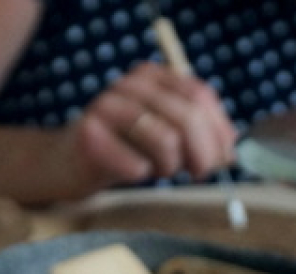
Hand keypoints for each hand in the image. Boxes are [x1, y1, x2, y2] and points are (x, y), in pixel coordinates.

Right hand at [59, 62, 235, 194]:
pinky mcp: (89, 138)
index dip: (219, 129)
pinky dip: (142, 175)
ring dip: (170, 165)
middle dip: (203, 152)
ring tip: (159, 171)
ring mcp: (105, 108)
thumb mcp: (161, 133)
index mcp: (150, 76)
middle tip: (201, 173)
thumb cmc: (119, 150)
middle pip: (187, 117)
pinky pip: (136, 164)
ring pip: (166, 139)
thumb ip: (195, 132)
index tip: (225, 157)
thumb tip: (232, 149)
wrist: (62, 164)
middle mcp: (128, 85)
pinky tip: (131, 173)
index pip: (199, 96)